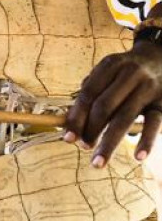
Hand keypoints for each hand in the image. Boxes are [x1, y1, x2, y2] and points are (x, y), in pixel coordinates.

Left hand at [65, 42, 161, 164]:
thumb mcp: (106, 72)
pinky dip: (146, 140)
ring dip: (109, 142)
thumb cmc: (123, 72)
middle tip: (83, 148)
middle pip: (105, 106)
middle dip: (91, 130)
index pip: (88, 94)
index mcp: (110, 65)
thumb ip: (90, 92)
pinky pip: (154, 123)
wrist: (161, 57)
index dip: (76, 117)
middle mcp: (129, 74)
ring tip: (98, 162)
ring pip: (125, 118)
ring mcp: (148, 88)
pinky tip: (138, 156)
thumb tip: (70, 123)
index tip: (67, 138)